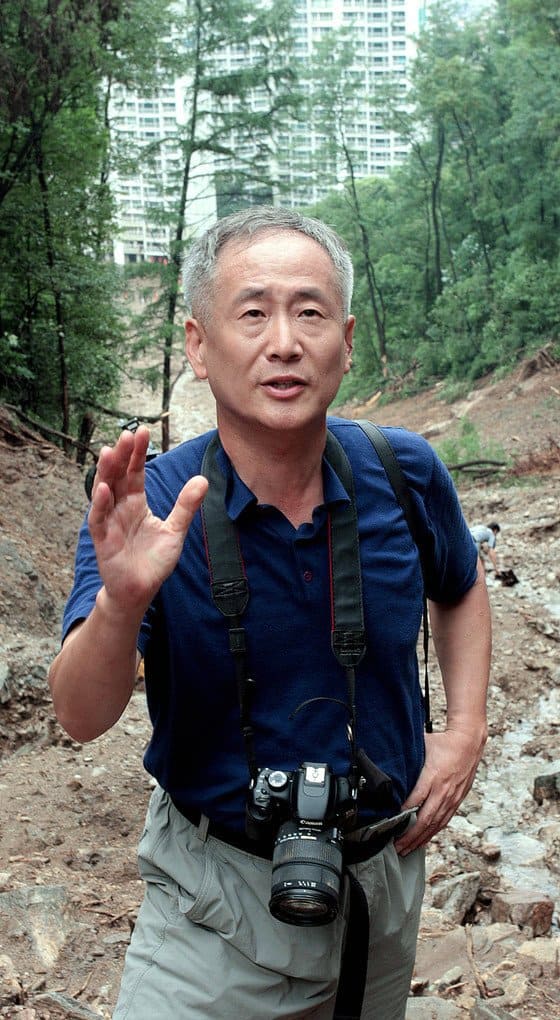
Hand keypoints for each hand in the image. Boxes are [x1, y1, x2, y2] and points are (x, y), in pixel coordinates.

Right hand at [88, 426, 207, 617]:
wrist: (141, 590)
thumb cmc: (154, 561)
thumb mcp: (175, 530)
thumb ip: (186, 506)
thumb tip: (203, 479)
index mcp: (136, 502)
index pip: (135, 472)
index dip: (137, 453)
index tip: (142, 431)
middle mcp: (120, 507)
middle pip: (118, 476)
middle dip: (122, 455)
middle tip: (128, 433)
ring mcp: (109, 521)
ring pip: (104, 491)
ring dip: (106, 472)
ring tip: (109, 451)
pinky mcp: (103, 539)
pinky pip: (99, 518)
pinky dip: (100, 503)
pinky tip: (104, 488)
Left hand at [394, 725, 485, 855]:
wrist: (469, 743)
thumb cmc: (443, 743)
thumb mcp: (421, 747)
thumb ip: (407, 760)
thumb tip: (388, 764)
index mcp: (432, 776)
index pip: (415, 800)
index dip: (402, 814)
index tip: (389, 824)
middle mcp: (443, 791)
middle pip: (425, 819)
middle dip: (409, 836)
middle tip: (396, 846)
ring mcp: (451, 798)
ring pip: (435, 824)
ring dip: (420, 839)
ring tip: (407, 849)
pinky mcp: (457, 801)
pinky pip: (443, 821)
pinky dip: (432, 833)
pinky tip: (423, 841)